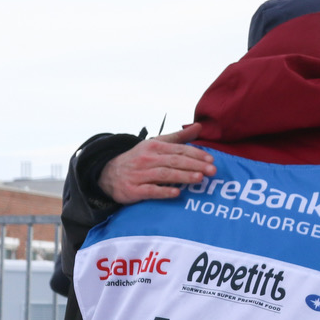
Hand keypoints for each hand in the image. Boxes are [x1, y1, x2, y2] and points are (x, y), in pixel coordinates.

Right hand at [98, 123, 214, 203]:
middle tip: (212, 170)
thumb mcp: (156, 144)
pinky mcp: (133, 190)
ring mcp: (139, 174)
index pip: (178, 150)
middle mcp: (147, 159)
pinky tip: (176, 193)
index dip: (195, 154)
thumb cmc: (138, 159)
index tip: (211, 160)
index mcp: (154, 146)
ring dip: (182, 176)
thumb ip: (178, 137)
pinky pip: (150, 191)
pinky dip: (163, 191)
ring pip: (164, 175)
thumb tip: (199, 126)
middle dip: (194, 165)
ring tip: (199, 179)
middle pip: (174, 161)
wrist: (108, 174)